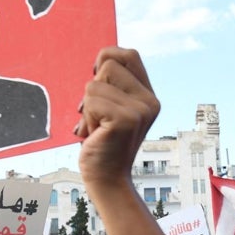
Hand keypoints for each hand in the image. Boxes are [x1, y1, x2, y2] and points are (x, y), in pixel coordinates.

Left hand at [76, 48, 159, 187]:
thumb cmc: (103, 143)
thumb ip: (112, 87)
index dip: (107, 58)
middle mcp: (149, 101)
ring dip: (87, 108)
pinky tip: (95, 135)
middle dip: (93, 88)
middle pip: (109, 65)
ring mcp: (139, 110)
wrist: (107, 179)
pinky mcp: (125, 119)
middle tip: (98, 115)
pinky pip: (90, 101)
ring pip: (94, 85)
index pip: (129, 55)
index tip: (97, 77)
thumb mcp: (112, 109)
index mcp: (148, 97)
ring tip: (97, 128)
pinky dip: (86, 118)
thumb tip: (99, 63)